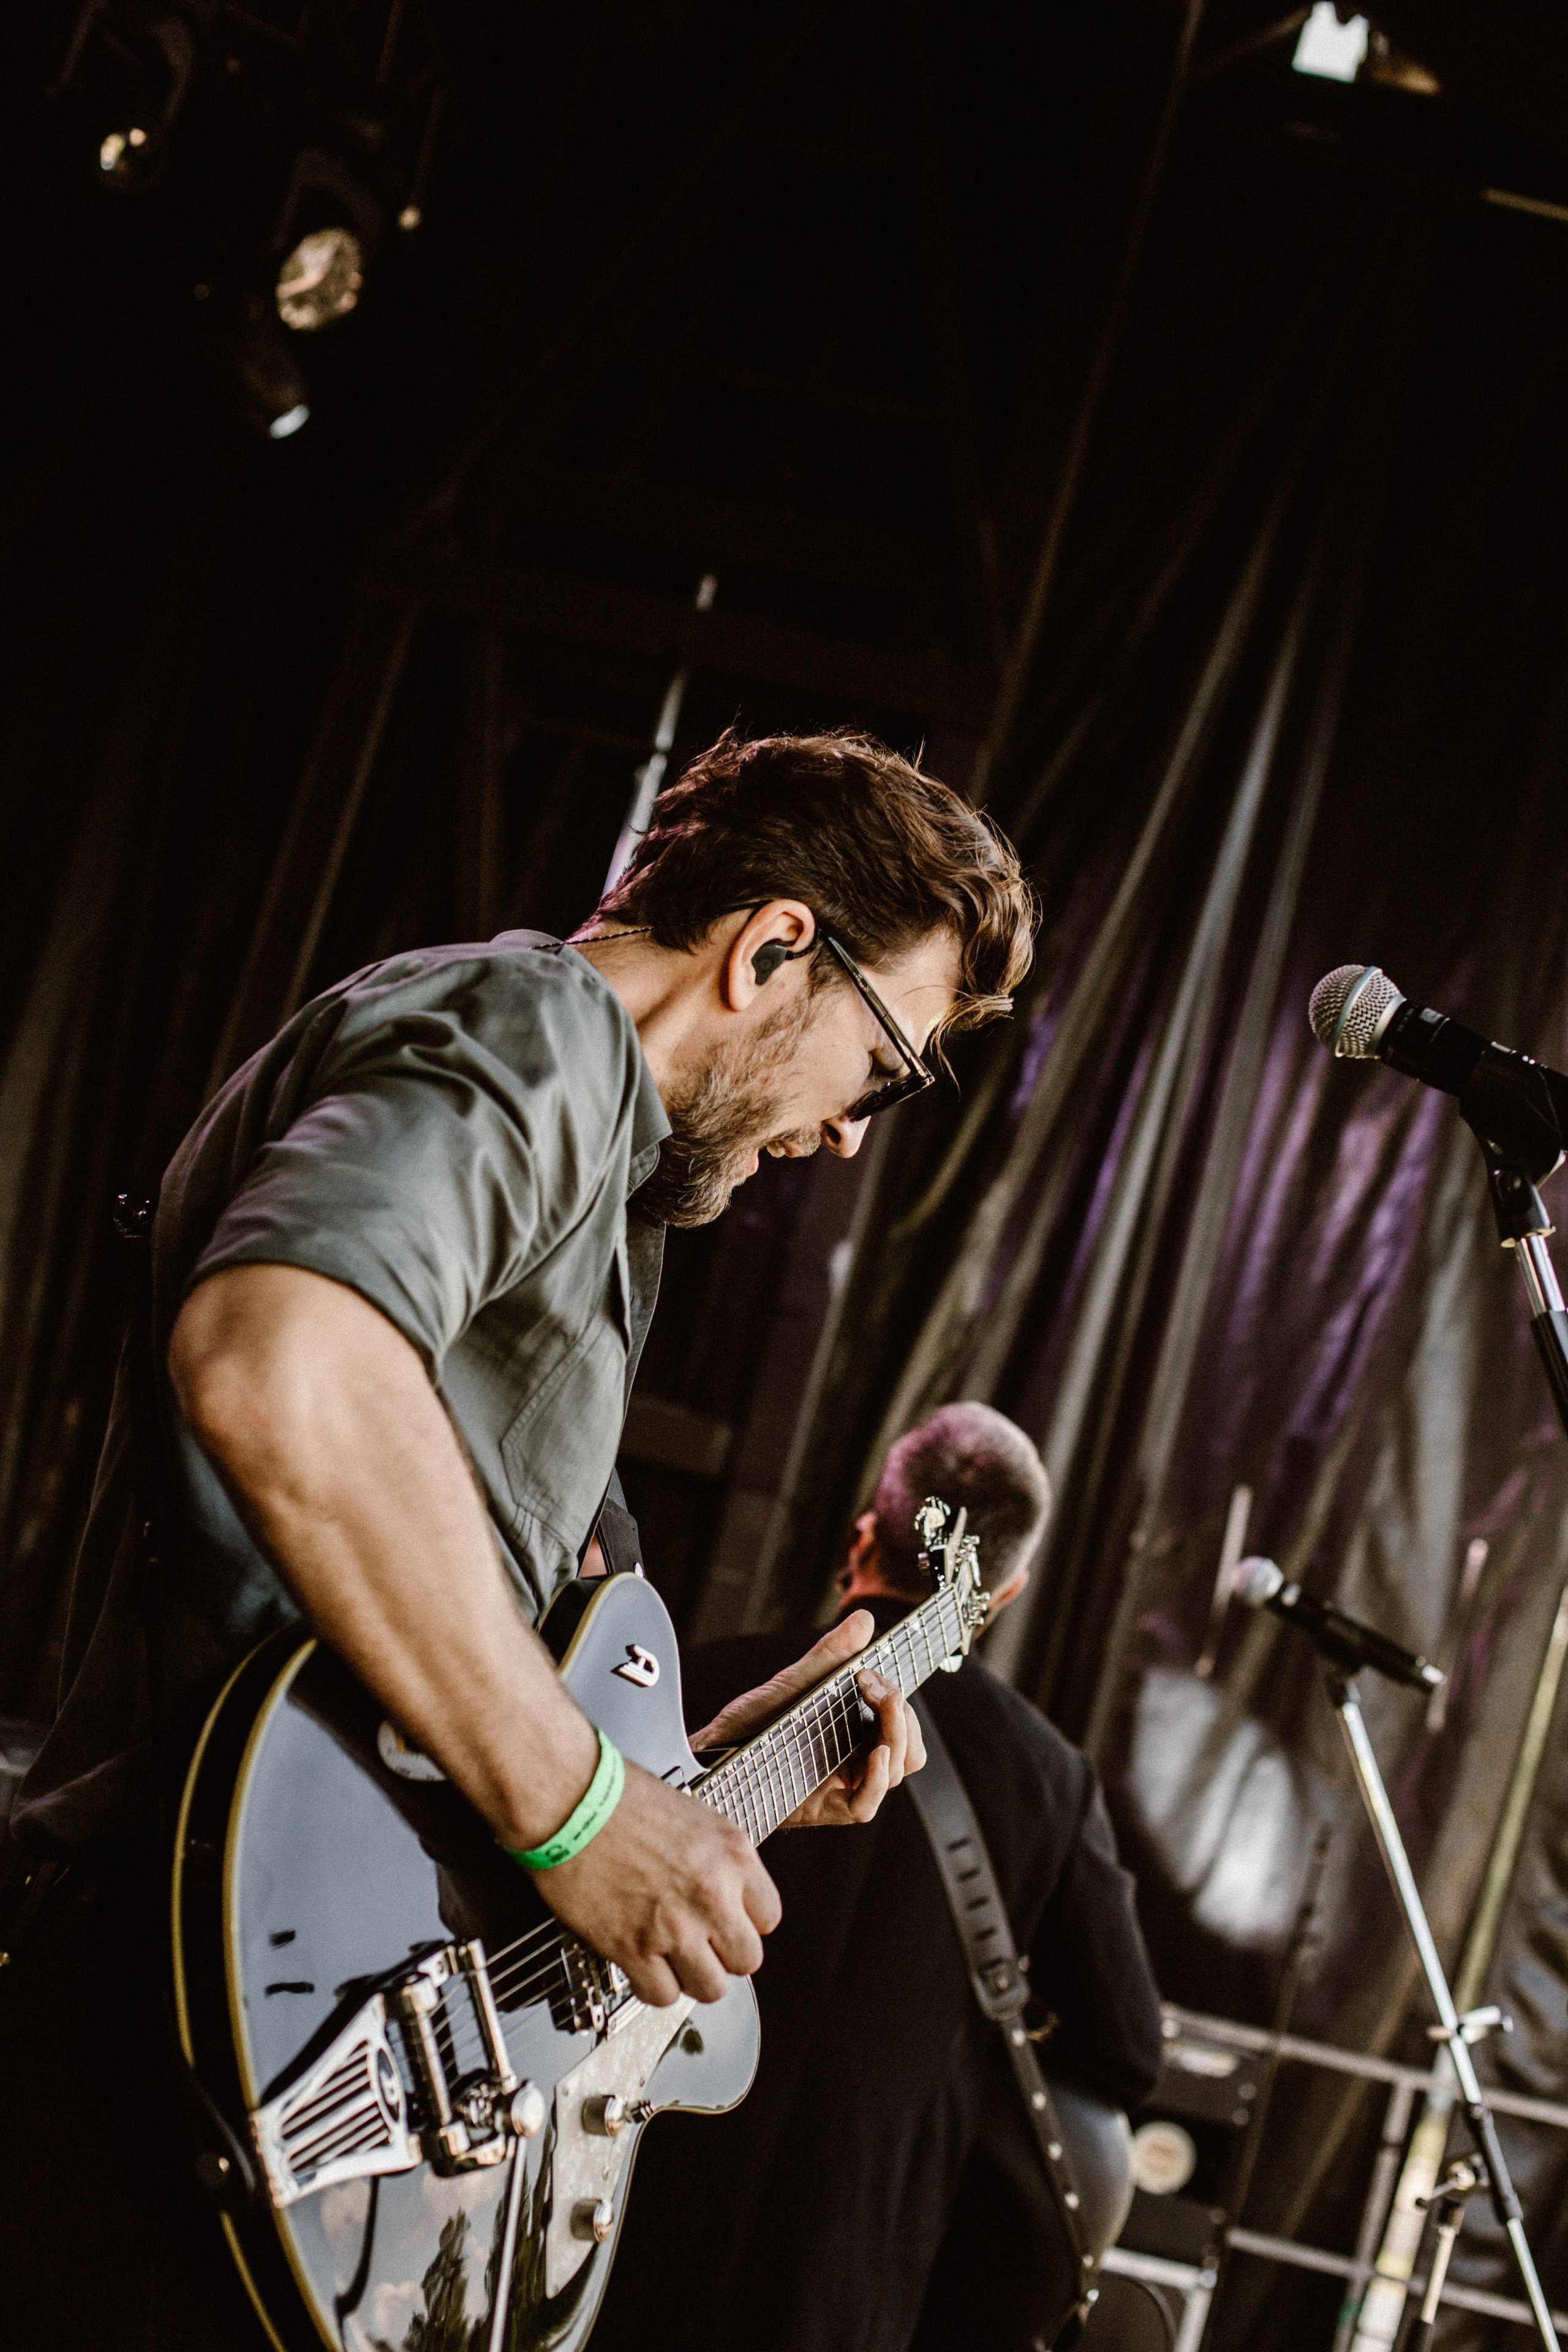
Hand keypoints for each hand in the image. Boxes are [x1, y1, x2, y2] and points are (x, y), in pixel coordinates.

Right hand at [533, 1760, 780, 2007]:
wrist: (569, 1799)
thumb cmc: (619, 1796)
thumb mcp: (693, 1816)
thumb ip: (717, 1861)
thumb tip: (726, 1894)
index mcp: (733, 1854)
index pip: (768, 1918)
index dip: (744, 1922)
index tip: (727, 1921)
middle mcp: (712, 1893)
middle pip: (746, 1960)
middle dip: (722, 1954)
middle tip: (700, 1942)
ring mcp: (674, 1925)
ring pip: (710, 1988)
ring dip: (691, 1976)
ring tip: (672, 1957)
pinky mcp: (633, 1948)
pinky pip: (662, 1995)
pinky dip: (653, 1986)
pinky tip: (642, 1964)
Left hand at [689, 1610, 926, 1829]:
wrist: (708, 1753)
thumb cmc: (749, 1722)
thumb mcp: (793, 1683)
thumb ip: (831, 1656)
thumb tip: (864, 1618)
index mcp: (854, 1734)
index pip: (903, 1727)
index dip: (902, 1704)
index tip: (873, 1673)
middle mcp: (853, 1762)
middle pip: (908, 1750)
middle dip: (902, 1716)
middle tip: (875, 1687)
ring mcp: (841, 1787)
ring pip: (895, 1771)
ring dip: (896, 1737)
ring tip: (878, 1707)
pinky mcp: (822, 1808)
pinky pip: (866, 1805)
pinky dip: (877, 1778)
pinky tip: (874, 1754)